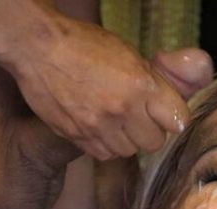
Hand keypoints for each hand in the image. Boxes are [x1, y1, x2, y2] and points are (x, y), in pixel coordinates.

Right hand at [10, 15, 211, 159]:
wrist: (38, 47)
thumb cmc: (86, 46)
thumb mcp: (130, 55)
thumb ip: (155, 81)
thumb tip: (173, 104)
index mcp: (141, 85)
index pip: (178, 122)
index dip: (172, 119)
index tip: (166, 115)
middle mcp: (122, 108)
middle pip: (154, 142)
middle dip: (149, 132)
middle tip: (139, 118)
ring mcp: (98, 125)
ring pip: (128, 151)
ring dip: (126, 140)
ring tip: (116, 121)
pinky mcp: (76, 135)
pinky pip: (103, 154)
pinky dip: (105, 145)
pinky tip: (99, 127)